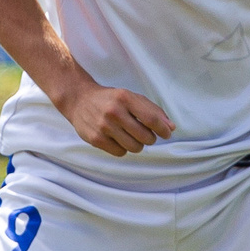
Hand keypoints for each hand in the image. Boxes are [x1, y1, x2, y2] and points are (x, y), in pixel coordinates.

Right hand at [57, 81, 174, 156]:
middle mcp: (114, 112)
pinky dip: (122, 149)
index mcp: (125, 98)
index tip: (166, 134)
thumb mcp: (131, 97)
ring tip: (130, 136)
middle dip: (149, 138)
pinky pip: (120, 153)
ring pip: (134, 148)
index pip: (151, 119)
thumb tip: (170, 128)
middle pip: (145, 137)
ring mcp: (104, 126)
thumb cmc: (110, 99)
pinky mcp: (96, 139)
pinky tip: (117, 139)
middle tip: (144, 134)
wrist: (79, 100)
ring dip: (137, 145)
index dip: (163, 130)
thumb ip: (152, 110)